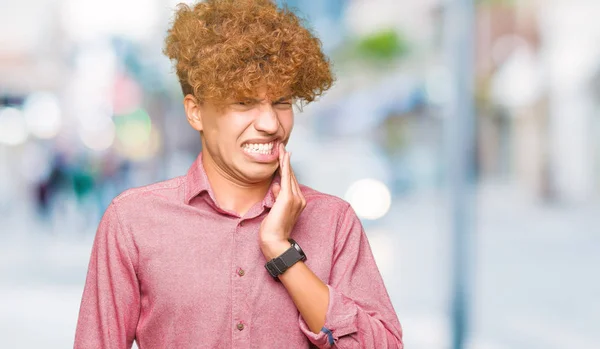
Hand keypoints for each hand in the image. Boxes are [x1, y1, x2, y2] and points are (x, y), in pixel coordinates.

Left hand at [259, 143, 306, 259]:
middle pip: (291, 176)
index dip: (287, 169)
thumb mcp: (275, 209)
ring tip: (280, 148)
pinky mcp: (288, 198)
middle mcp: (300, 199)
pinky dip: (285, 166)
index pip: (291, 182)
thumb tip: (276, 186)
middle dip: (286, 161)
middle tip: (281, 147)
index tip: (283, 157)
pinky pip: (287, 178)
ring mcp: (295, 198)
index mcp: (297, 202)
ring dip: (285, 160)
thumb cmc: (273, 229)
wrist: (275, 241)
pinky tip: (283, 157)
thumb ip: (277, 197)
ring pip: (289, 175)